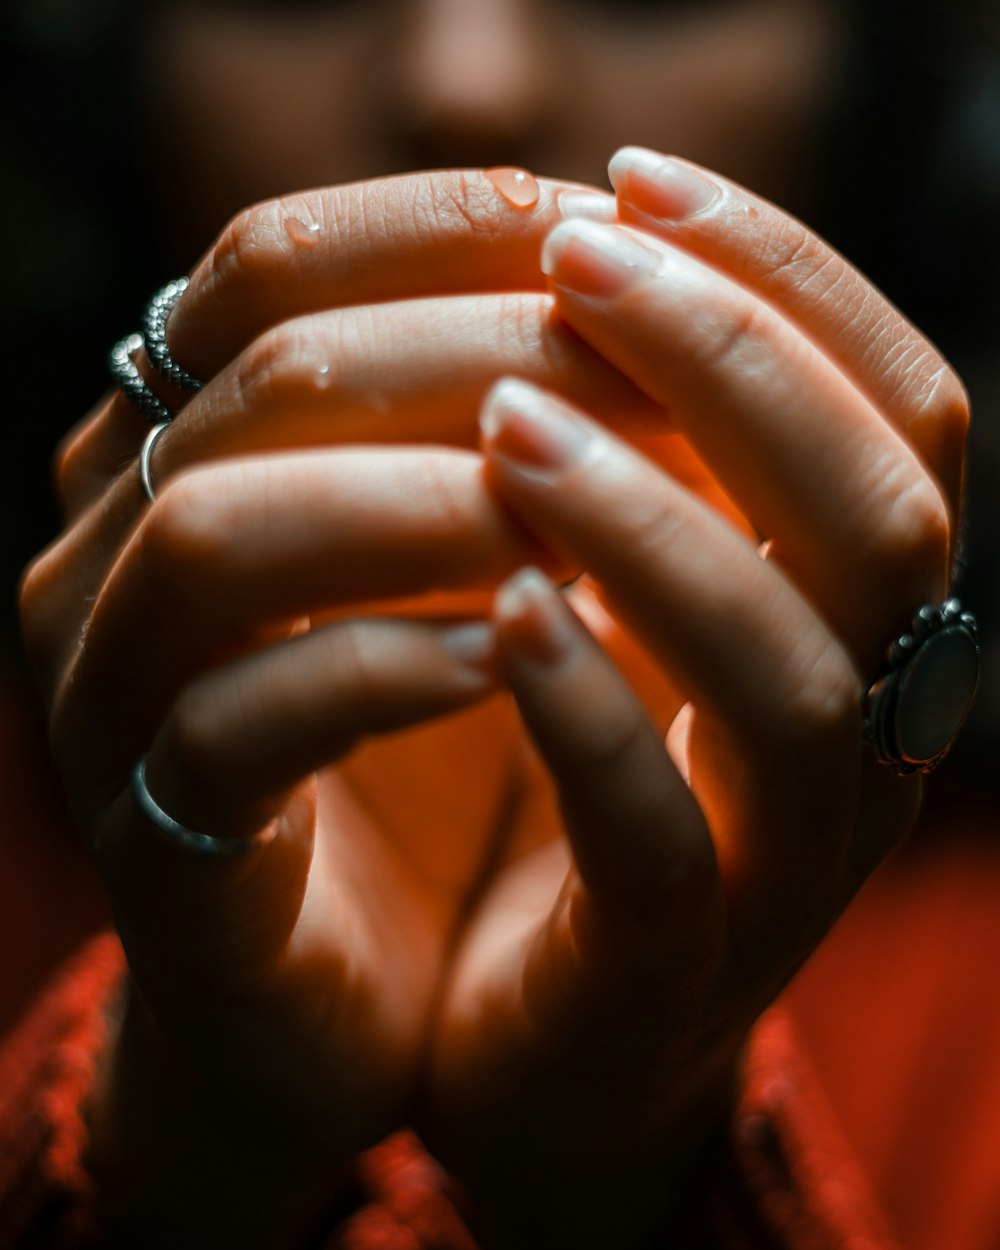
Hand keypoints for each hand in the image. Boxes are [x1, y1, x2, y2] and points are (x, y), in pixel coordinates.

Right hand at [19, 170, 660, 1247]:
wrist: (366, 977)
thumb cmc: (442, 750)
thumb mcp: (471, 560)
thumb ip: (502, 425)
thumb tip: (632, 276)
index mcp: (182, 443)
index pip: (269, 264)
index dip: (433, 229)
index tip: (602, 234)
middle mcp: (116, 543)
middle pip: (270, 373)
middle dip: (475, 361)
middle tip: (640, 389)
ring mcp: (111, 690)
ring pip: (218, 533)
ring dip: (422, 512)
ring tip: (573, 536)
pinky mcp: (154, 832)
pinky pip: (234, 722)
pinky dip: (383, 671)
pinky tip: (509, 660)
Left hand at [417, 153, 964, 1249]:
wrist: (542, 1035)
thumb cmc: (579, 792)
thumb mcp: (642, 610)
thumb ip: (657, 472)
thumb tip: (594, 262)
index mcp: (858, 623)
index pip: (900, 413)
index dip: (789, 277)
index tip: (637, 179)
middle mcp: (861, 728)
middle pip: (881, 515)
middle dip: (735, 360)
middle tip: (576, 259)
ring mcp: (784, 860)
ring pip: (789, 673)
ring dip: (657, 522)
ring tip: (512, 418)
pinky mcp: (668, 965)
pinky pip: (664, 833)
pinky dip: (590, 707)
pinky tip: (504, 607)